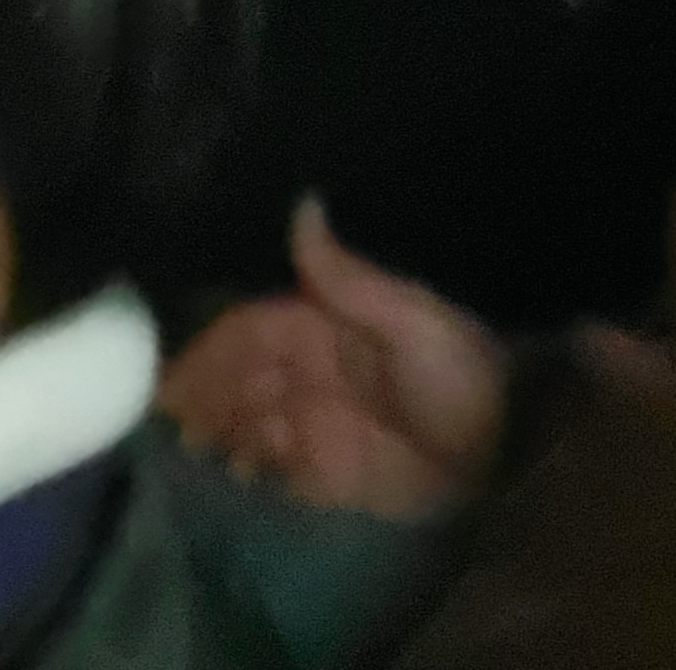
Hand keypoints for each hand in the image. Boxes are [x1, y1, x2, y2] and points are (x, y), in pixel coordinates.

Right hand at [158, 198, 509, 521]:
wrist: (508, 451)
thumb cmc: (459, 375)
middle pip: (237, 380)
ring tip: (195, 450)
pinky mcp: (330, 472)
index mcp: (321, 326)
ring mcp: (317, 422)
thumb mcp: (408, 319)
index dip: (205, 353)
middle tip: (170, 423)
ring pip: (247, 421)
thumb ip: (346, 274)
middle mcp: (310, 371)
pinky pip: (275, 468)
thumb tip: (304, 201)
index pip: (247, 333)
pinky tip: (236, 474)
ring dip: (218, 433)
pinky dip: (251, 469)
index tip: (167, 375)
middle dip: (201, 398)